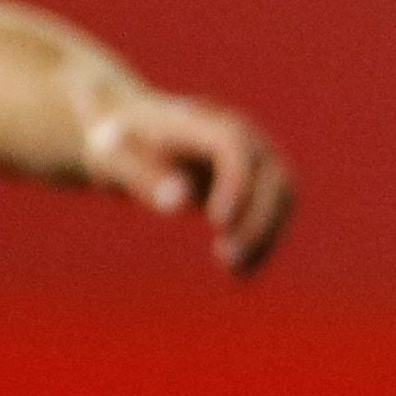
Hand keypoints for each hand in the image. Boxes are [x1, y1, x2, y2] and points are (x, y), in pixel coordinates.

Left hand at [83, 91, 294, 273]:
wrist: (131, 134)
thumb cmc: (117, 145)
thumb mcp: (112, 158)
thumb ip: (142, 176)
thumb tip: (179, 201)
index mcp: (200, 120)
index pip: (235, 144)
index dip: (235, 182)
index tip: (217, 224)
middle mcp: (238, 133)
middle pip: (272, 171)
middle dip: (257, 218)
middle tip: (226, 258)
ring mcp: (252, 156)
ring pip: (283, 194)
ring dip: (266, 234)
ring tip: (235, 271)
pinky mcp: (253, 180)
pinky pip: (274, 211)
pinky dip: (264, 242)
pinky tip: (240, 274)